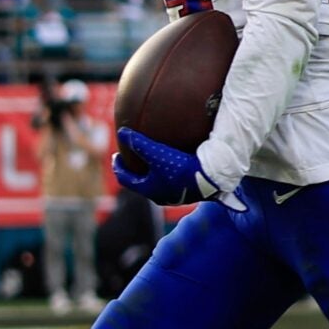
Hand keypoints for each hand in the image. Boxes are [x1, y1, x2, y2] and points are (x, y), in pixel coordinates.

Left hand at [114, 127, 246, 209]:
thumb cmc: (181, 169)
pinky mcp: (190, 191)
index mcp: (149, 189)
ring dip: (153, 172)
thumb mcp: (157, 153)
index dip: (119, 167)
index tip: (117, 156)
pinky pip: (174, 181)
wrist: (212, 179)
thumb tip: (121, 132)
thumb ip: (139, 143)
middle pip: (142, 182)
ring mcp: (176, 195)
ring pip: (158, 183)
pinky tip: (178, 160)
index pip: (126, 179)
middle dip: (136, 169)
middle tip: (132, 157)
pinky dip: (169, 172)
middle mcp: (160, 195)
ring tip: (154, 158)